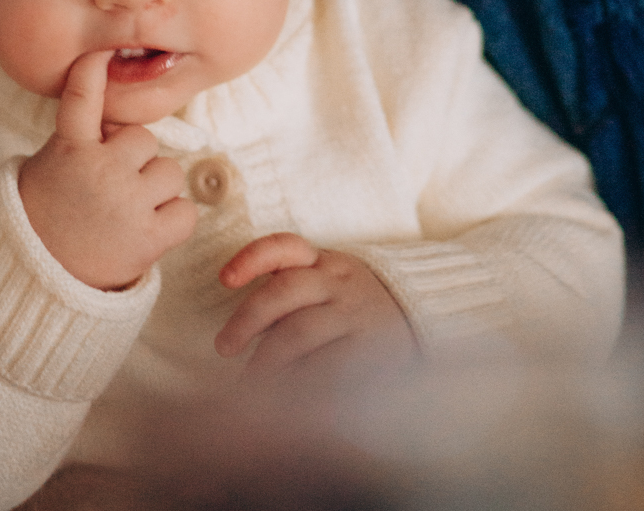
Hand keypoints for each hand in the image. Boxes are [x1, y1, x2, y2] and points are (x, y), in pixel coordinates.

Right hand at [18, 50, 196, 289]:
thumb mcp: (52, 164)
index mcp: (69, 150)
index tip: (99, 52)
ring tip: (125, 212)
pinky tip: (147, 229)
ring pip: (168, 172)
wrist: (41, 279)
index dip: (91, 72)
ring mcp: (126, 204)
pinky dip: (172, 220)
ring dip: (154, 190)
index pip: (81, 101)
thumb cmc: (51, 212)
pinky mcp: (149, 239)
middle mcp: (100, 172)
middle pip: (144, 140)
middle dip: (134, 160)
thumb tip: (114, 101)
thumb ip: (83, 133)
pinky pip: (185, 211)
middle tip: (109, 187)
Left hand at [215, 233, 416, 374]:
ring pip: (299, 332)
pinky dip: (298, 382)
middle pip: (283, 292)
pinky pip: (324, 366)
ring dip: (266, 359)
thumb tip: (235, 330)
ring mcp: (353, 315)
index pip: (284, 247)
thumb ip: (288, 291)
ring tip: (249, 381)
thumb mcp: (327, 282)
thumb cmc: (353, 303)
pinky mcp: (367, 349)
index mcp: (323, 262)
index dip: (251, 259)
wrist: (420, 317)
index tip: (224, 279)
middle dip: (246, 320)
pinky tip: (284, 396)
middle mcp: (337, 283)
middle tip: (224, 347)